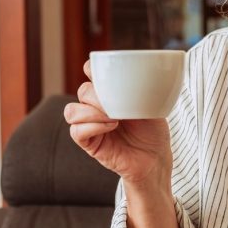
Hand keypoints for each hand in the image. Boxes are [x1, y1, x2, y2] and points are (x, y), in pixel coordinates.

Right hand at [64, 60, 172, 188]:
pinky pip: (76, 132)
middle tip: (117, 103)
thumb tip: (140, 75)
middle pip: (83, 91)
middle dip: (98, 95)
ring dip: (90, 111)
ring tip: (114, 118)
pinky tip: (111, 127)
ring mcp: (91, 125)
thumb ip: (142, 90)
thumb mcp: (152, 105)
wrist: (156, 158)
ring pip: (72, 111)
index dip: (92, 69)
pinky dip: (91, 126)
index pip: (90, 74)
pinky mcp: (90, 144)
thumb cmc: (154, 131)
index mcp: (109, 93)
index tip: (103, 71)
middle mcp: (96, 107)